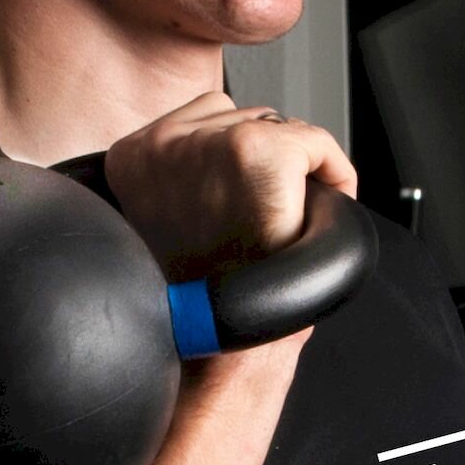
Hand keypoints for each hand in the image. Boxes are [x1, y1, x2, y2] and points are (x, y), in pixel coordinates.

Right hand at [104, 93, 357, 283]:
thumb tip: (217, 162)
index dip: (237, 162)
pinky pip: (316, 142)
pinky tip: (316, 210)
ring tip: (285, 217)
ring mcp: (208, 145)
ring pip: (279, 127)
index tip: (245, 199)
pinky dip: (333, 172)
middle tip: (267, 215)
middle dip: (267, 162)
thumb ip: (182, 180)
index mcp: (131, 159)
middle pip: (243, 117)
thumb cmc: (195, 299)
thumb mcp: (167, 222)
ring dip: (295, 168)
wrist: (211, 347)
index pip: (204, 120)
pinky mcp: (256, 152)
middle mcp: (163, 144)